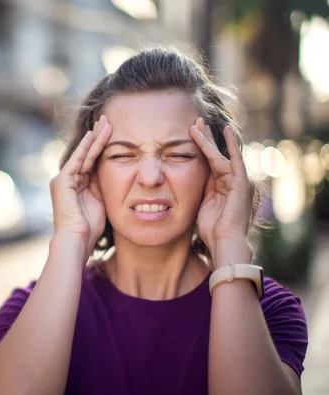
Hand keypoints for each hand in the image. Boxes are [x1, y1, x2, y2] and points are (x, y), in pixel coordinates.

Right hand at [50, 115, 111, 249]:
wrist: (77, 239)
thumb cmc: (89, 227)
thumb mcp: (100, 201)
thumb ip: (102, 185)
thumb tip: (112, 170)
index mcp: (76, 186)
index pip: (91, 161)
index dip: (102, 147)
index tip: (112, 132)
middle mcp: (67, 180)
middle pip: (86, 154)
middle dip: (97, 136)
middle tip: (107, 118)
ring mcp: (62, 179)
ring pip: (83, 154)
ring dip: (95, 137)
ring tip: (106, 122)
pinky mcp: (62, 180)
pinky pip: (78, 159)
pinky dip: (87, 146)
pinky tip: (95, 134)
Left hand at [189, 118, 253, 267]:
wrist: (224, 242)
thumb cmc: (212, 229)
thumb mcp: (200, 203)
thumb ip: (198, 189)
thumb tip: (183, 178)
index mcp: (222, 184)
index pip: (209, 160)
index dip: (200, 146)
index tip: (190, 132)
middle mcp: (232, 180)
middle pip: (216, 153)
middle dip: (205, 137)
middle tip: (195, 120)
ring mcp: (239, 180)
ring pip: (221, 154)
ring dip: (209, 139)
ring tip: (198, 123)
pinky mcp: (242, 183)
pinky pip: (235, 159)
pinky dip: (231, 145)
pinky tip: (224, 131)